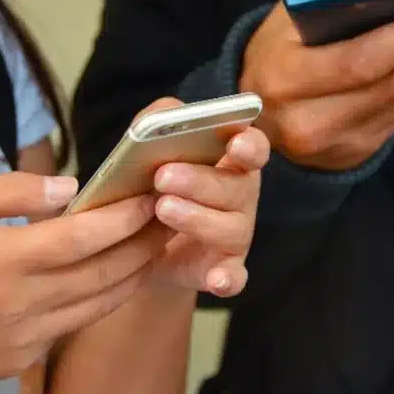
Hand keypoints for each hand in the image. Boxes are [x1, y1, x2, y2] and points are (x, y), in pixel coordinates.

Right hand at [0, 173, 167, 390]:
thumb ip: (12, 191)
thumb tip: (69, 188)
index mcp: (3, 260)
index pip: (84, 238)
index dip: (124, 219)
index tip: (150, 199)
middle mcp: (21, 303)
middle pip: (103, 273)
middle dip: (143, 246)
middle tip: (169, 221)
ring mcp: (23, 337)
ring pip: (97, 305)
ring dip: (132, 277)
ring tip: (155, 250)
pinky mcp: (19, 360)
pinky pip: (72, 326)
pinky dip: (99, 301)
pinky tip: (111, 280)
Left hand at [141, 98, 269, 297]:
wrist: (140, 241)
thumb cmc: (153, 184)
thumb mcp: (151, 148)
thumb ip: (159, 121)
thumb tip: (166, 114)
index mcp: (231, 162)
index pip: (253, 148)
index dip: (248, 144)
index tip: (234, 143)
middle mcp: (241, 197)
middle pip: (237, 187)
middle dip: (201, 181)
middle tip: (163, 176)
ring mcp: (236, 235)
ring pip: (232, 228)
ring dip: (198, 218)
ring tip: (162, 208)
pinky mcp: (225, 269)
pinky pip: (234, 277)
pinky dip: (228, 279)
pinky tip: (216, 279)